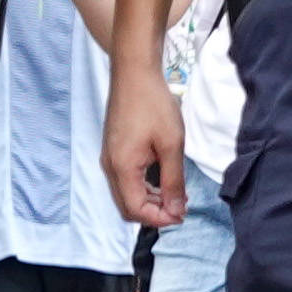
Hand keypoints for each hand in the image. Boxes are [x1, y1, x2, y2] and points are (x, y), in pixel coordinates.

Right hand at [104, 94, 185, 229]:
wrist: (134, 73)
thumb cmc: (153, 104)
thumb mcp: (171, 144)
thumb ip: (173, 181)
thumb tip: (176, 210)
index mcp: (122, 168)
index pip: (136, 210)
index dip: (160, 219)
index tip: (182, 214)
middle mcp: (110, 166)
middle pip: (127, 207)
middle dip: (153, 213)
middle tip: (180, 207)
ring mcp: (109, 158)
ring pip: (125, 194)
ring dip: (148, 201)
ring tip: (174, 194)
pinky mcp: (112, 150)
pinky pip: (124, 180)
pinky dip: (142, 187)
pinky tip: (161, 178)